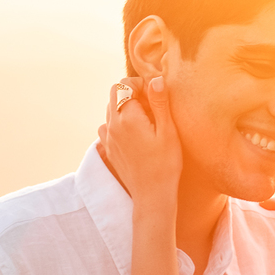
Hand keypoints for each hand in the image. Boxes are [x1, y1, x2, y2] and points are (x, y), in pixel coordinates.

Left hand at [100, 76, 181, 205]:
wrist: (152, 195)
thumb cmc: (165, 164)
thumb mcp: (168, 131)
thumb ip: (160, 103)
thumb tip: (155, 79)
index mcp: (127, 118)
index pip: (125, 85)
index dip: (140, 84)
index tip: (154, 94)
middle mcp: (113, 125)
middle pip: (113, 93)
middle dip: (130, 92)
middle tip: (150, 104)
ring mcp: (108, 138)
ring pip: (110, 109)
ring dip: (124, 106)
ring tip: (144, 118)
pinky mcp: (108, 149)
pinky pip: (107, 126)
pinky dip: (117, 122)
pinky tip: (133, 132)